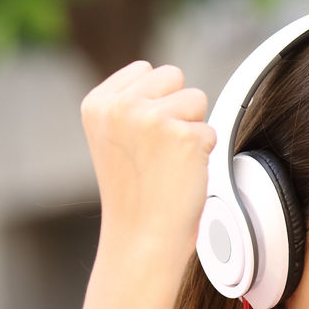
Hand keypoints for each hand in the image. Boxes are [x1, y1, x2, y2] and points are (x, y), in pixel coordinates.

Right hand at [80, 60, 217, 259]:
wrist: (141, 238)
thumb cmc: (134, 194)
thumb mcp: (114, 138)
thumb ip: (130, 103)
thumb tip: (166, 79)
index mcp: (98, 103)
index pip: (145, 70)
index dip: (155, 102)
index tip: (144, 139)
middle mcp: (120, 106)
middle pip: (173, 76)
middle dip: (176, 108)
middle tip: (160, 150)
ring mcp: (151, 119)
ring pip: (196, 98)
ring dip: (192, 129)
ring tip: (170, 161)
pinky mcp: (183, 136)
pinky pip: (210, 131)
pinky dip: (204, 154)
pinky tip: (182, 174)